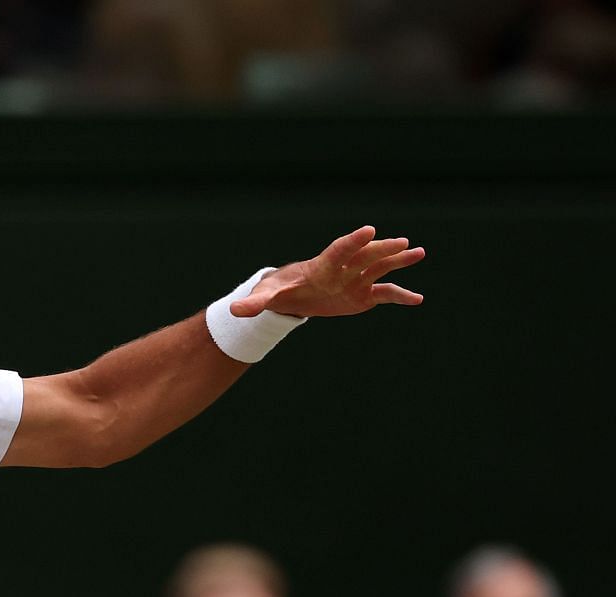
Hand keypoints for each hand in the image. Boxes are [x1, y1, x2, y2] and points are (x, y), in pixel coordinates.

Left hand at [232, 225, 424, 318]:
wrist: (293, 295)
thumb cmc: (280, 290)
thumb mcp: (267, 296)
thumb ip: (255, 303)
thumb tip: (235, 310)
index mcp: (321, 266)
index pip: (338, 250)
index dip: (352, 242)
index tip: (369, 230)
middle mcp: (342, 270)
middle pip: (363, 257)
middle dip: (380, 250)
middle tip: (400, 242)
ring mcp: (355, 281)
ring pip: (379, 269)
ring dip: (397, 261)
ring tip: (418, 252)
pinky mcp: (363, 295)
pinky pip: (385, 294)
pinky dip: (400, 296)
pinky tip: (418, 299)